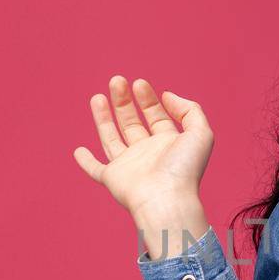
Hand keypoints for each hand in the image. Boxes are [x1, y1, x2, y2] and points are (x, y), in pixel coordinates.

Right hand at [73, 75, 211, 217]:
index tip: (140, 83)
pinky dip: (86, 162)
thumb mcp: (200, 133)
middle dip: (124, 102)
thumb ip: (190, 110)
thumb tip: (167, 97)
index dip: (149, 99)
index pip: (157, 117)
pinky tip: (78, 151)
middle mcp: (148, 154)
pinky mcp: (112, 179)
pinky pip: (95, 170)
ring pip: (112, 138)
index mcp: (168, 144)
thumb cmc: (184, 169)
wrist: (165, 199)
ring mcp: (129, 167)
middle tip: (117, 81)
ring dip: (103, 118)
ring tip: (98, 96)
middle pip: (132, 123)